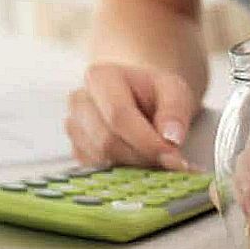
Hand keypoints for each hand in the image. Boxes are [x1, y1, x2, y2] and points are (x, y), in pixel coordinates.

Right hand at [65, 63, 197, 170]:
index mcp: (101, 77)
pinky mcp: (76, 149)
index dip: (146, 140)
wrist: (138, 96)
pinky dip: (122, 171)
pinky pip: (97, 170)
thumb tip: (171, 139)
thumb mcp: (175, 90)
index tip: (172, 155)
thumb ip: (175, 111)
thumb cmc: (154, 91)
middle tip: (169, 159)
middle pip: (107, 141)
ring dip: (134, 166)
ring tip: (155, 155)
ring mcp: (74, 127)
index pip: (118, 115)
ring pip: (102, 159)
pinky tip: (138, 159)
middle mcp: (79, 101)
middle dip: (142, 156)